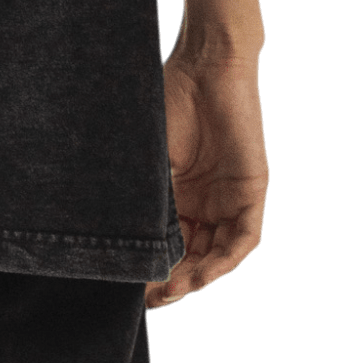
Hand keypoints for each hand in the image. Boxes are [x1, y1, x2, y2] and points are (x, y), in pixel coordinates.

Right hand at [144, 48, 268, 307]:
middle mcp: (204, 201)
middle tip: (149, 297)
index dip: (151, 266)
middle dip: (172, 280)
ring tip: (171, 291)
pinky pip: (242, 239)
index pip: (167, 241)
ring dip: (196, 278)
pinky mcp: (252, 192)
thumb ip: (141, 194)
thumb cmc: (168, 98)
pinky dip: (223, 261)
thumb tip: (112, 236)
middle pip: (192, 255)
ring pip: (216, 254)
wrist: (205, 65)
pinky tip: (202, 274)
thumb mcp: (148, 156)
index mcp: (177, 192)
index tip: (128, 287)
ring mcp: (229, 198)